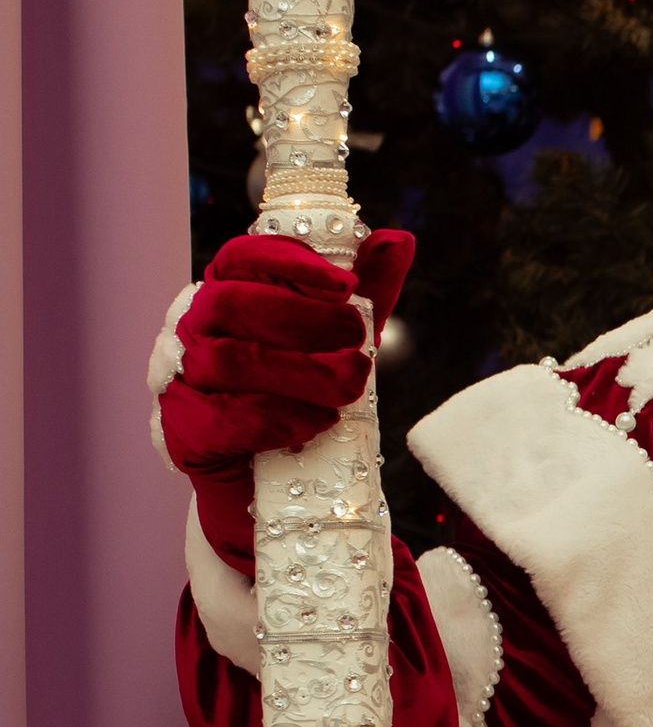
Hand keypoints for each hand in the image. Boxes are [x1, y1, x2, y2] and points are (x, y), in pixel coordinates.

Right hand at [158, 230, 412, 570]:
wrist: (275, 487)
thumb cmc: (305, 398)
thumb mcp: (344, 343)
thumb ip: (368, 294)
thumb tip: (398, 239)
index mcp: (226, 296)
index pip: (240, 258)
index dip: (288, 262)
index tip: (345, 285)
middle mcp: (192, 331)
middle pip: (232, 304)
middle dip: (304, 320)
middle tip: (360, 342)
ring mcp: (180, 382)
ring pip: (230, 361)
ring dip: (301, 373)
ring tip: (350, 387)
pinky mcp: (182, 433)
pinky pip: (224, 419)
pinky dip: (278, 418)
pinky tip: (318, 422)